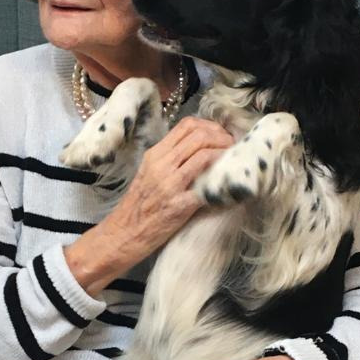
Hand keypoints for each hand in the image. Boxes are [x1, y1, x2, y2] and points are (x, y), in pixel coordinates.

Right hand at [65, 117, 232, 295]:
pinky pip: (206, 185)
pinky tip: (228, 182)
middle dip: (223, 138)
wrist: (124, 233)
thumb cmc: (139, 205)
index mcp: (155, 154)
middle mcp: (162, 165)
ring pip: (204, 154)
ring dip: (226, 154)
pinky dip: (221, 179)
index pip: (187, 125)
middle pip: (199, 136)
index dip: (210, 126)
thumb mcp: (149, 173)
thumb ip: (170, 158)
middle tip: (234, 147)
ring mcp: (170, 184)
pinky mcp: (179, 205)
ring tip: (234, 160)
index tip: (222, 135)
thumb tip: (199, 148)